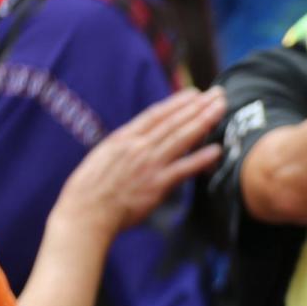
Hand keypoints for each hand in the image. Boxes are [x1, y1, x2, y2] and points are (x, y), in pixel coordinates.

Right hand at [52, 87, 225, 236]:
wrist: (85, 212)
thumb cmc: (90, 189)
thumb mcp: (104, 156)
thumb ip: (125, 147)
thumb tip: (141, 142)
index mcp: (124, 138)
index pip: (156, 114)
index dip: (177, 102)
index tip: (194, 93)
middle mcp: (138, 146)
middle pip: (174, 121)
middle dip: (198, 106)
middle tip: (218, 93)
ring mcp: (149, 164)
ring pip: (181, 137)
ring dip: (203, 121)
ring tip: (221, 109)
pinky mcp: (156, 184)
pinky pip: (183, 168)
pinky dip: (200, 158)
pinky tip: (217, 149)